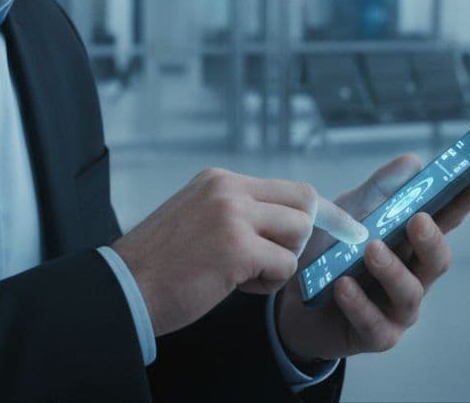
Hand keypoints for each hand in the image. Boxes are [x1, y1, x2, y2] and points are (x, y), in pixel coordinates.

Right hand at [112, 168, 364, 336]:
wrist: (122, 289)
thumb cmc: (159, 265)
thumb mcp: (198, 218)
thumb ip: (238, 212)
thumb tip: (289, 223)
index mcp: (219, 180)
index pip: (289, 188)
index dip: (319, 213)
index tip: (347, 228)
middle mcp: (228, 189)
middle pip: (304, 203)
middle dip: (301, 238)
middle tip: (276, 261)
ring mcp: (232, 215)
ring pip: (298, 234)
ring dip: (280, 263)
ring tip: (244, 275)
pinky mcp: (235, 247)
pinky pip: (283, 266)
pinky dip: (267, 284)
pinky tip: (233, 286)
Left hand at [273, 154, 469, 362]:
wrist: (291, 301)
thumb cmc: (329, 254)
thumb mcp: (348, 214)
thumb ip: (379, 191)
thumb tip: (413, 163)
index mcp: (411, 244)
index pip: (444, 221)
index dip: (464, 203)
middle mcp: (413, 276)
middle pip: (437, 260)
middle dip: (432, 239)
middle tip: (418, 220)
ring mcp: (398, 308)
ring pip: (409, 292)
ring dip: (392, 269)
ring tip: (372, 250)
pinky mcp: (376, 335)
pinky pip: (374, 323)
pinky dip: (359, 303)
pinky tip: (343, 286)